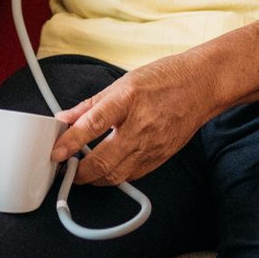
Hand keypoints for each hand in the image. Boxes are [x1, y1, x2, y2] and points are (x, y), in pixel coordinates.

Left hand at [48, 54, 216, 185]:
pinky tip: (106, 169)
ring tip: (83, 172)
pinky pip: (132, 175)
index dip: (71, 141)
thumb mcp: (123, 82)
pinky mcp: (161, 157)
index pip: (93, 125)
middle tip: (66, 169)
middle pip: (104, 160)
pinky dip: (115, 176)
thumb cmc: (164, 79)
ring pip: (117, 174)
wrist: (202, 85)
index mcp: (127, 99)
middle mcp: (140, 125)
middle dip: (80, 172)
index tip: (56, 153)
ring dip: (95, 178)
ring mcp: (153, 145)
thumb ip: (91, 104)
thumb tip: (64, 118)